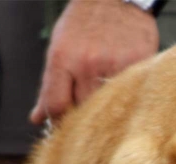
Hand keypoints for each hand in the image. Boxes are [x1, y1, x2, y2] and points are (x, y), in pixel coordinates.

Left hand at [30, 0, 158, 124]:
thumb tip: (37, 118)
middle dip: (84, 118)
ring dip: (108, 111)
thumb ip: (49, 86)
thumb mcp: (59, 49)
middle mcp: (87, 63)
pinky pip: (131, 94)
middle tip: (90, 118)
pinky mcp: (138, 64)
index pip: (56, 106)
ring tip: (109, 107)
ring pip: (109, 107)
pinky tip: (127, 93)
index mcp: (63, 59)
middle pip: (84, 111)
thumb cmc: (84, 25)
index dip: (60, 122)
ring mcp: (114, 65)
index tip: (66, 126)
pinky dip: (129, 98)